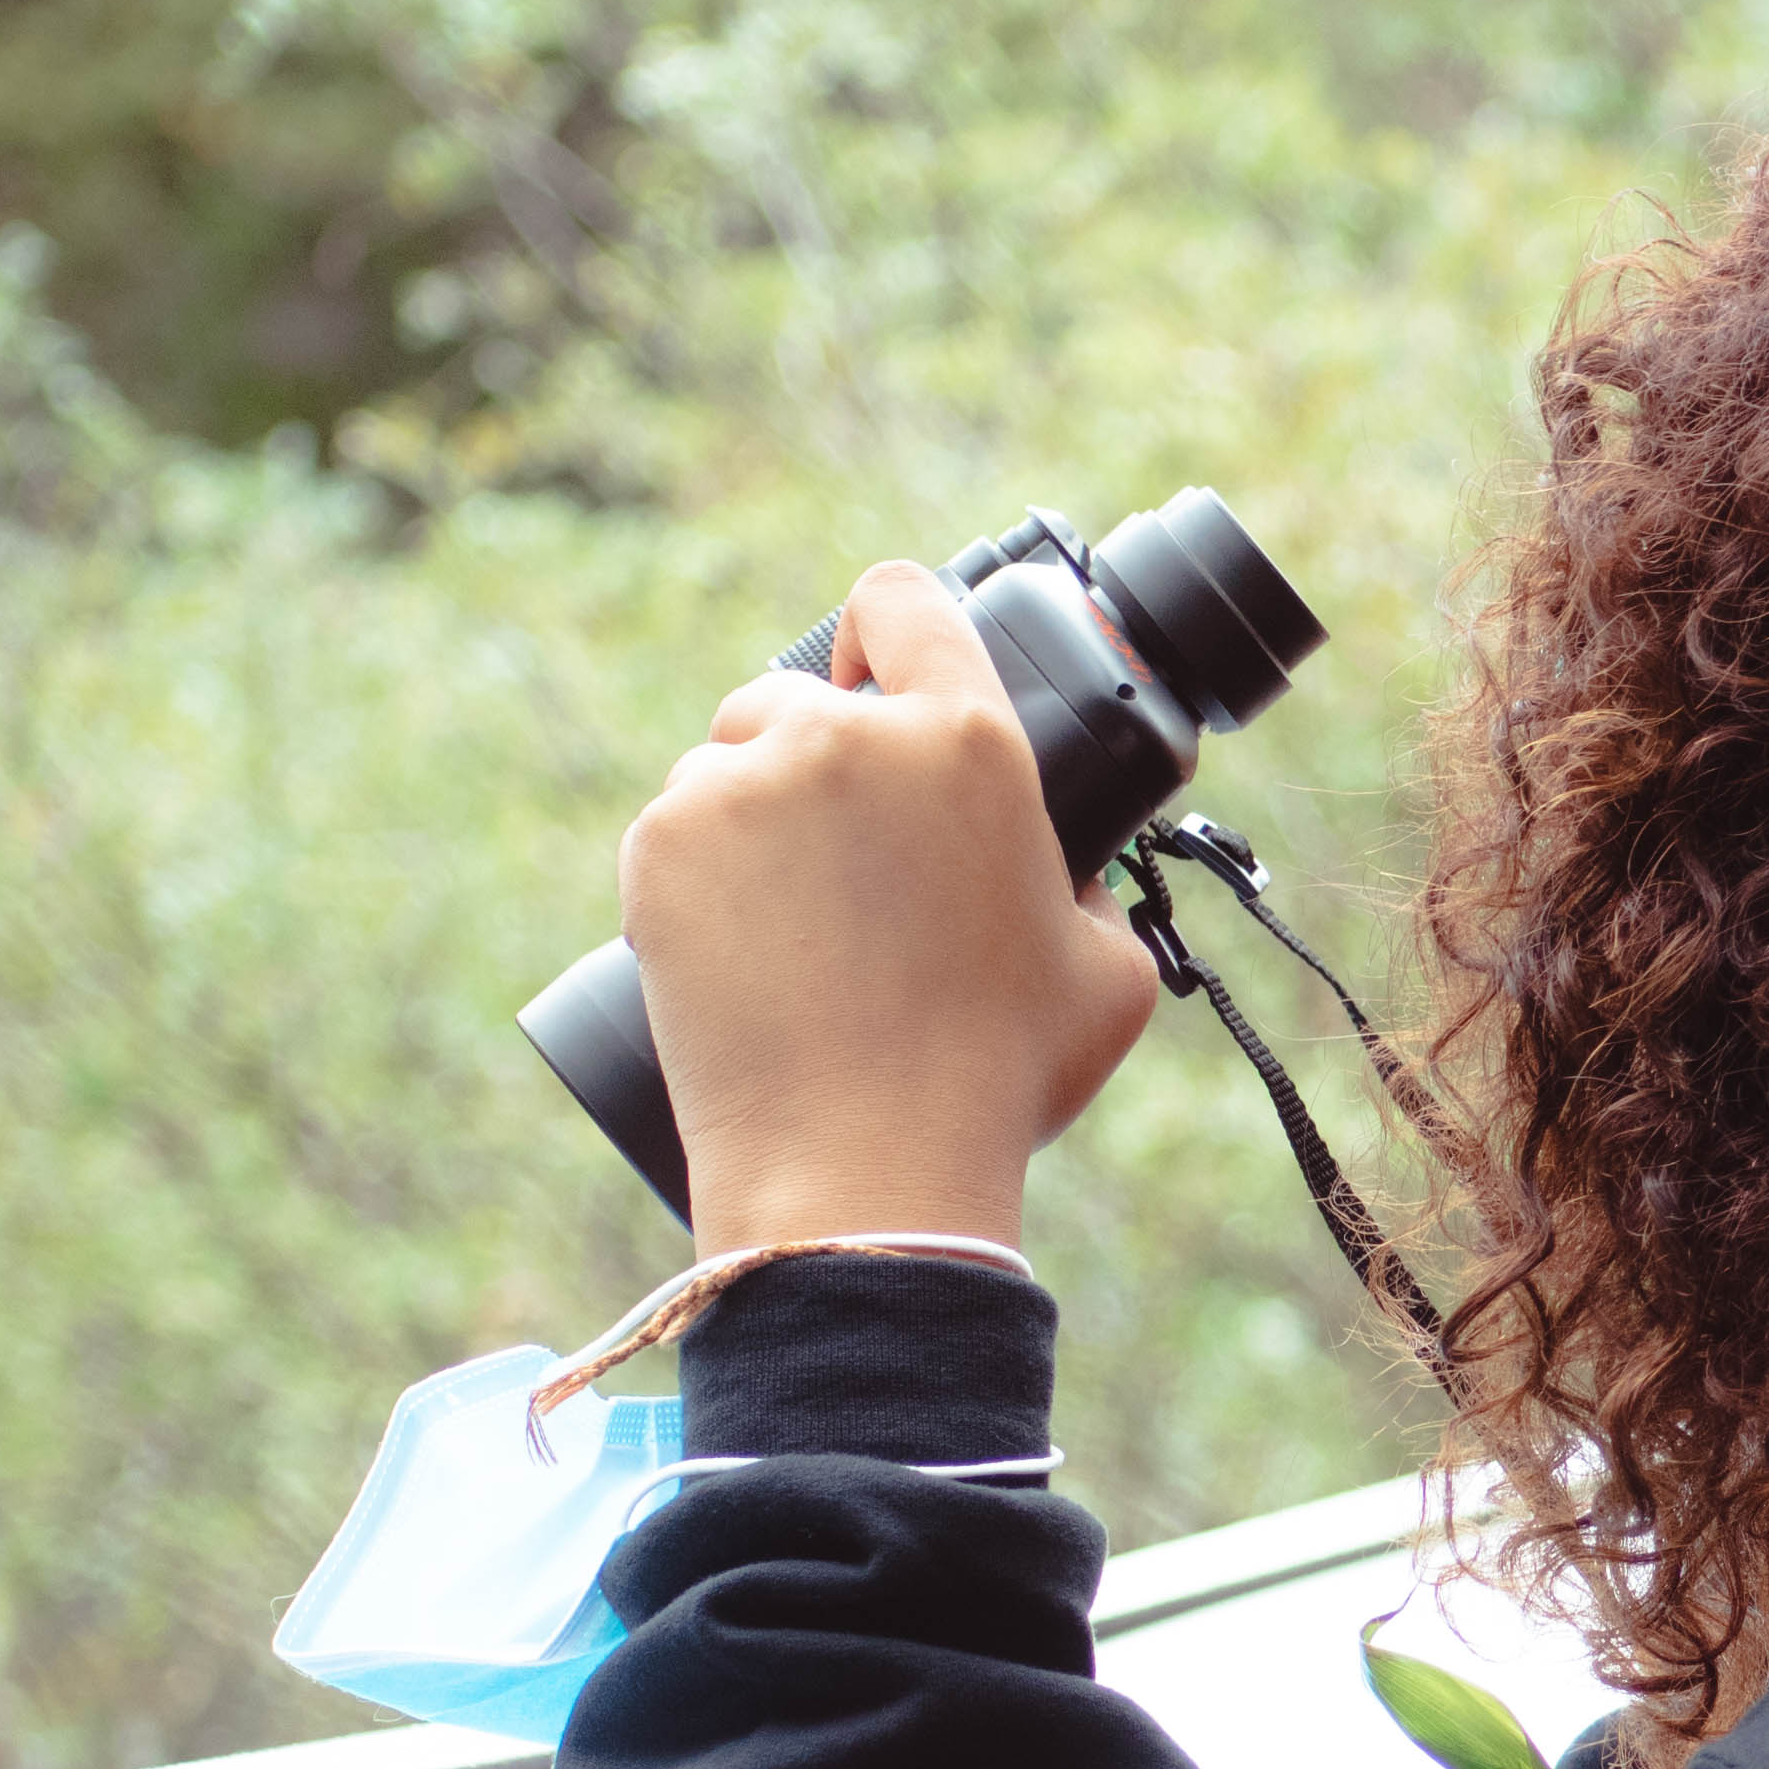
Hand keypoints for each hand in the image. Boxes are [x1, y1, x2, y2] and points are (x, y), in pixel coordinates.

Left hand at [618, 559, 1166, 1265]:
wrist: (860, 1169)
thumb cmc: (997, 1079)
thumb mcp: (1108, 974)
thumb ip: (1090, 886)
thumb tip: (1057, 867)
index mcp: (970, 742)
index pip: (904, 598)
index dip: (889, 633)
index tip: (880, 682)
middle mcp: (850, 737)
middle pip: (804, 692)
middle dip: (817, 761)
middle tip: (846, 873)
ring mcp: (742, 783)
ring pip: (730, 759)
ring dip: (753, 817)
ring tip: (796, 933)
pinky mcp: (660, 844)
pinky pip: (674, 827)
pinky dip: (697, 878)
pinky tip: (742, 954)